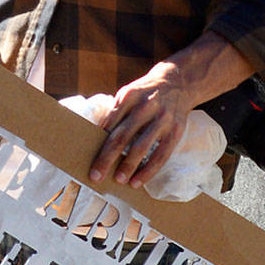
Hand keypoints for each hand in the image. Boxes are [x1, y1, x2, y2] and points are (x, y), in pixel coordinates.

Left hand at [88, 62, 195, 188]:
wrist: (178, 82)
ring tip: (118, 180)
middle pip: (122, 136)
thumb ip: (116, 113)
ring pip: (142, 147)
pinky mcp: (176, 130)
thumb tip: (97, 140)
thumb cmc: (145, 94)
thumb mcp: (129, 94)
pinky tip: (137, 181)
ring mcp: (162, 118)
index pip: (110, 122)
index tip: (86, 158)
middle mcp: (146, 106)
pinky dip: (148, 171)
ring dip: (128, 166)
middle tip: (95, 176)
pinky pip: (161, 155)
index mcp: (129, 95)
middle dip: (107, 158)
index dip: (97, 141)